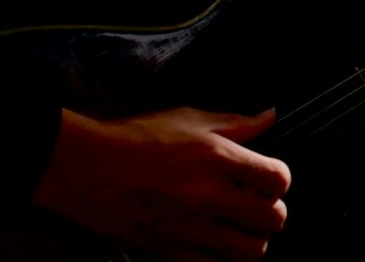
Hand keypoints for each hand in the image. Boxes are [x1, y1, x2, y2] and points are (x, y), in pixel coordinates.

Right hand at [30, 105, 290, 261]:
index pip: (278, 179)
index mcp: (217, 158)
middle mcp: (209, 196)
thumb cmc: (135, 139)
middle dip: (270, 212)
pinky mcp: (171, 253)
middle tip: (257, 205)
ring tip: (238, 229)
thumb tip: (269, 116)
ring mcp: (191, 228)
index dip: (278, 179)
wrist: (86, 169)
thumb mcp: (188, 118)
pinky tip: (213, 245)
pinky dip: (221, 260)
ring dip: (251, 240)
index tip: (268, 178)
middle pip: (273, 219)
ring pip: (251, 251)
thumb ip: (236, 123)